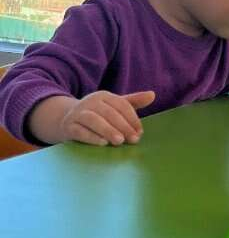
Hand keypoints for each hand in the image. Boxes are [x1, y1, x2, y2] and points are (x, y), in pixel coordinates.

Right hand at [30, 90, 155, 146]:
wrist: (66, 119)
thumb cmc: (98, 114)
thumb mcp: (114, 106)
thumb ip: (133, 102)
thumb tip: (153, 94)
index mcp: (104, 96)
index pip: (121, 105)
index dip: (132, 118)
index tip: (140, 132)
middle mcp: (90, 102)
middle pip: (109, 112)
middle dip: (123, 126)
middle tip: (133, 139)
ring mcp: (78, 113)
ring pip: (93, 120)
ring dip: (107, 130)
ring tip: (119, 141)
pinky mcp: (68, 126)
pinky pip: (79, 130)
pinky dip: (91, 137)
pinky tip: (102, 143)